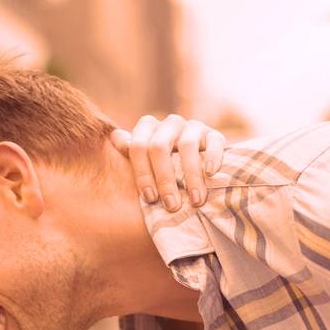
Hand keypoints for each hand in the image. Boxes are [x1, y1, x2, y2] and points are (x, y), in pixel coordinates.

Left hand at [111, 114, 225, 210]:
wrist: (196, 164)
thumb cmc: (163, 167)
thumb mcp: (144, 161)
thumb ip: (129, 151)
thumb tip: (115, 138)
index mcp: (148, 128)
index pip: (138, 146)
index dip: (142, 174)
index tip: (149, 199)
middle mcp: (169, 124)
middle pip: (159, 147)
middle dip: (164, 179)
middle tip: (171, 205)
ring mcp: (192, 127)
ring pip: (188, 145)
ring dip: (191, 176)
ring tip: (195, 200)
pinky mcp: (214, 134)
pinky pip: (214, 141)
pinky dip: (212, 157)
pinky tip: (210, 174)